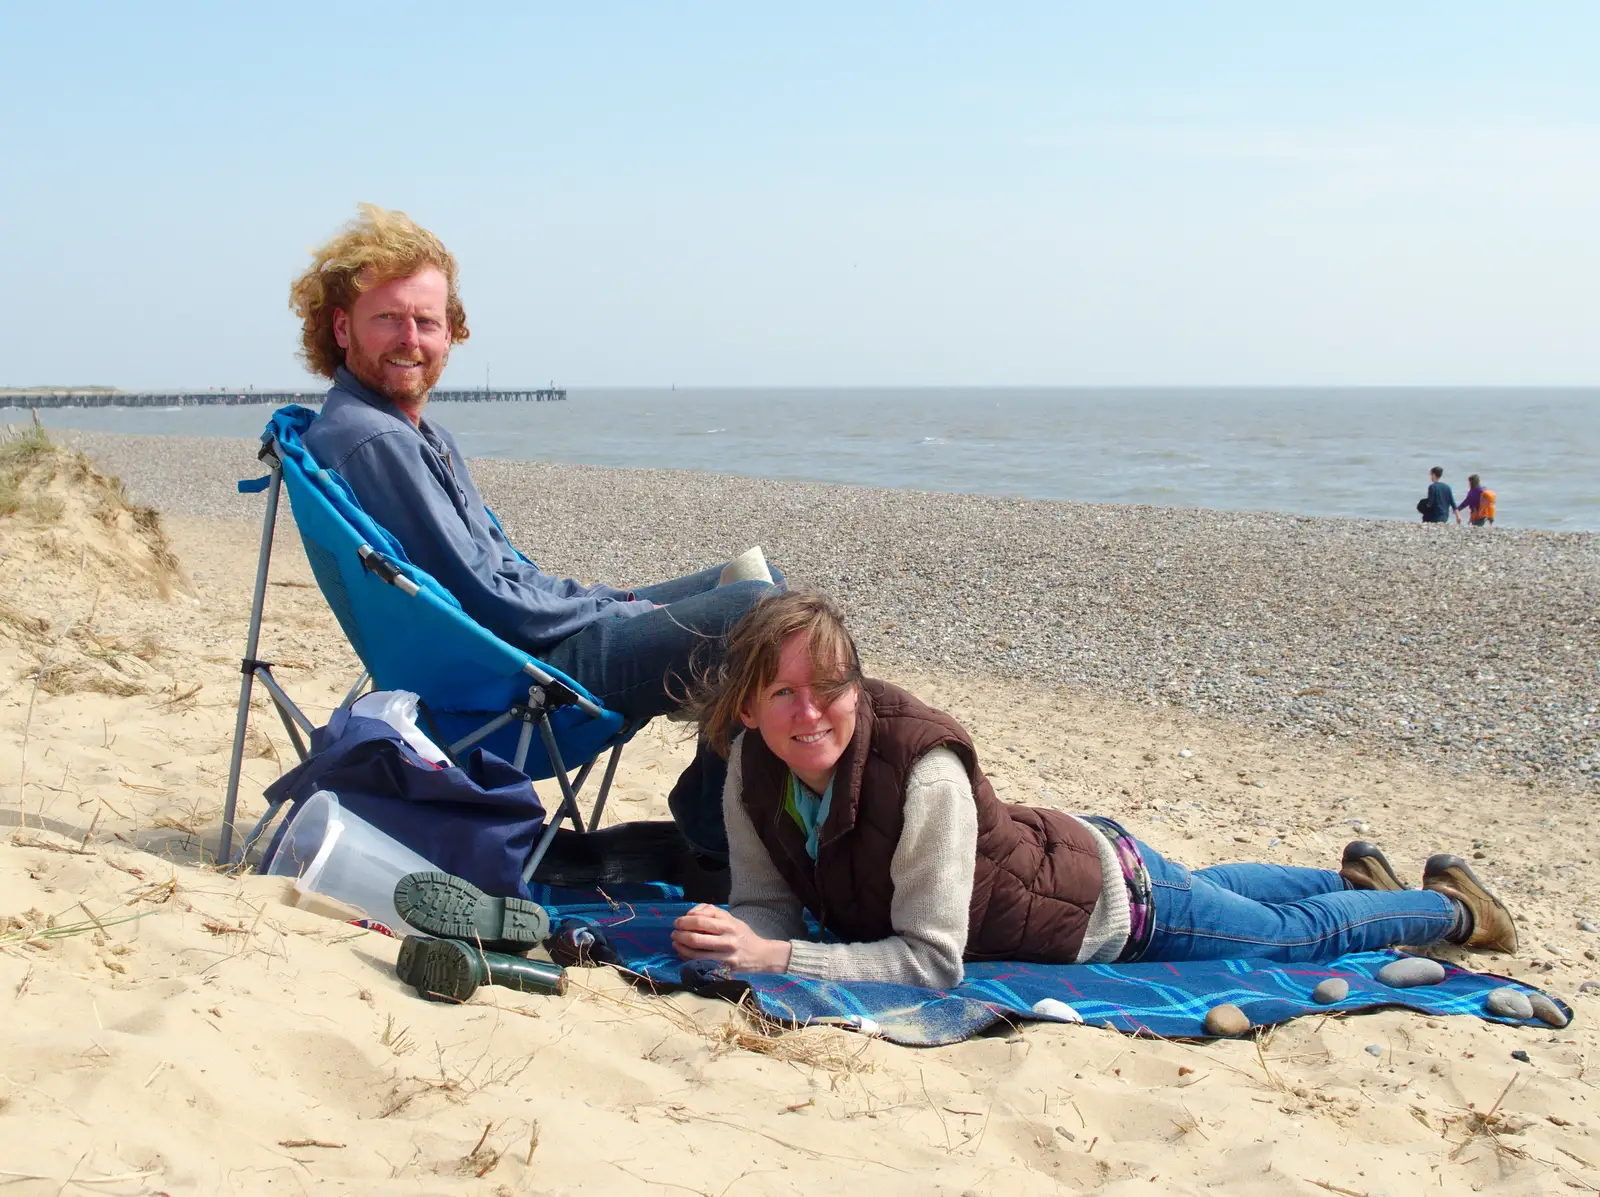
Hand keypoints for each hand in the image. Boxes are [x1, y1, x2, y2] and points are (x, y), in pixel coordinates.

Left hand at [671, 904, 791, 972]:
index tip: (677, 922)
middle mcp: (727, 941)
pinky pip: (701, 964)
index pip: (701, 921)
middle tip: (674, 933)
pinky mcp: (723, 969)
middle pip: (695, 938)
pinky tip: (683, 954)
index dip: (685, 921)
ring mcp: (725, 957)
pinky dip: (688, 959)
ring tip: (675, 943)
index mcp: (729, 925)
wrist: (761, 955)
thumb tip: (691, 914)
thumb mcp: (731, 918)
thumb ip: (711, 911)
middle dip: (680, 935)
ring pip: (695, 953)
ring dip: (681, 948)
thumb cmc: (742, 934)